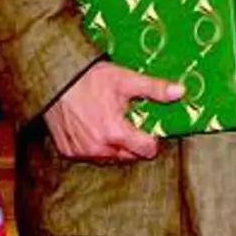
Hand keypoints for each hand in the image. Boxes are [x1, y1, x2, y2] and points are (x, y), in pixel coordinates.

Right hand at [43, 62, 182, 163]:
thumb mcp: (125, 79)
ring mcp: (82, 152)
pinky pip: (90, 155)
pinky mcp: (68, 151)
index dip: (152, 139)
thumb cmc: (89, 77)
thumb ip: (154, 89)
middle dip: (134, 142)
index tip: (149, 128)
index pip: (147, 150)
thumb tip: (181, 92)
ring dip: (115, 146)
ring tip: (112, 123)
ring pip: (110, 158)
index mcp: (116, 133)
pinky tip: (95, 128)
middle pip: (129, 156)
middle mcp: (99, 148)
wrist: (54, 78)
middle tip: (130, 123)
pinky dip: (96, 145)